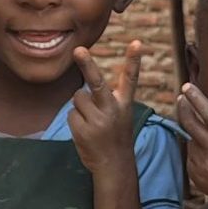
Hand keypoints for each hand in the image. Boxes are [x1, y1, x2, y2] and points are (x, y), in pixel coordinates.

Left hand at [69, 40, 140, 177]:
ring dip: (80, 106)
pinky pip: (71, 114)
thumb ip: (106, 99)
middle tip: (78, 50)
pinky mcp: (83, 130)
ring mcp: (97, 121)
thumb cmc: (115, 136)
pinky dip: (75, 121)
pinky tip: (85, 132)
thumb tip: (81, 90)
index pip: (130, 78)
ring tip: (91, 122)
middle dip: (87, 65)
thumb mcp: (119, 115)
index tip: (136, 42)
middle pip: (96, 82)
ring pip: (78, 97)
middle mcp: (112, 110)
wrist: (114, 165)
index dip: (133, 60)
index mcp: (124, 104)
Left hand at [176, 83, 207, 208]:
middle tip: (181, 98)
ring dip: (196, 135)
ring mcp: (204, 166)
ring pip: (191, 140)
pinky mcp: (197, 177)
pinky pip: (191, 156)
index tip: (187, 86)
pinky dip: (197, 151)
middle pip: (191, 125)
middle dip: (184, 108)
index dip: (197, 98)